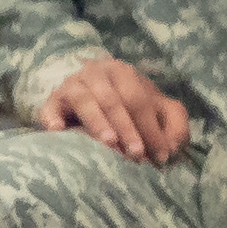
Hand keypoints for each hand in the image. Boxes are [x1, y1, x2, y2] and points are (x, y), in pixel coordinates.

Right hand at [36, 57, 190, 162]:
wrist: (88, 100)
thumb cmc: (130, 110)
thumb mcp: (159, 113)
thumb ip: (175, 126)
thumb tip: (172, 146)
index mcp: (123, 72)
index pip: (139, 100)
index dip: (150, 128)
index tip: (160, 155)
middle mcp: (95, 73)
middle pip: (112, 100)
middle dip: (127, 128)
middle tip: (136, 155)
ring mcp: (71, 85)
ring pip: (85, 101)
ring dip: (98, 123)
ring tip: (110, 143)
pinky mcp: (51, 102)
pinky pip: (50, 109)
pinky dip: (53, 119)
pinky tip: (59, 132)